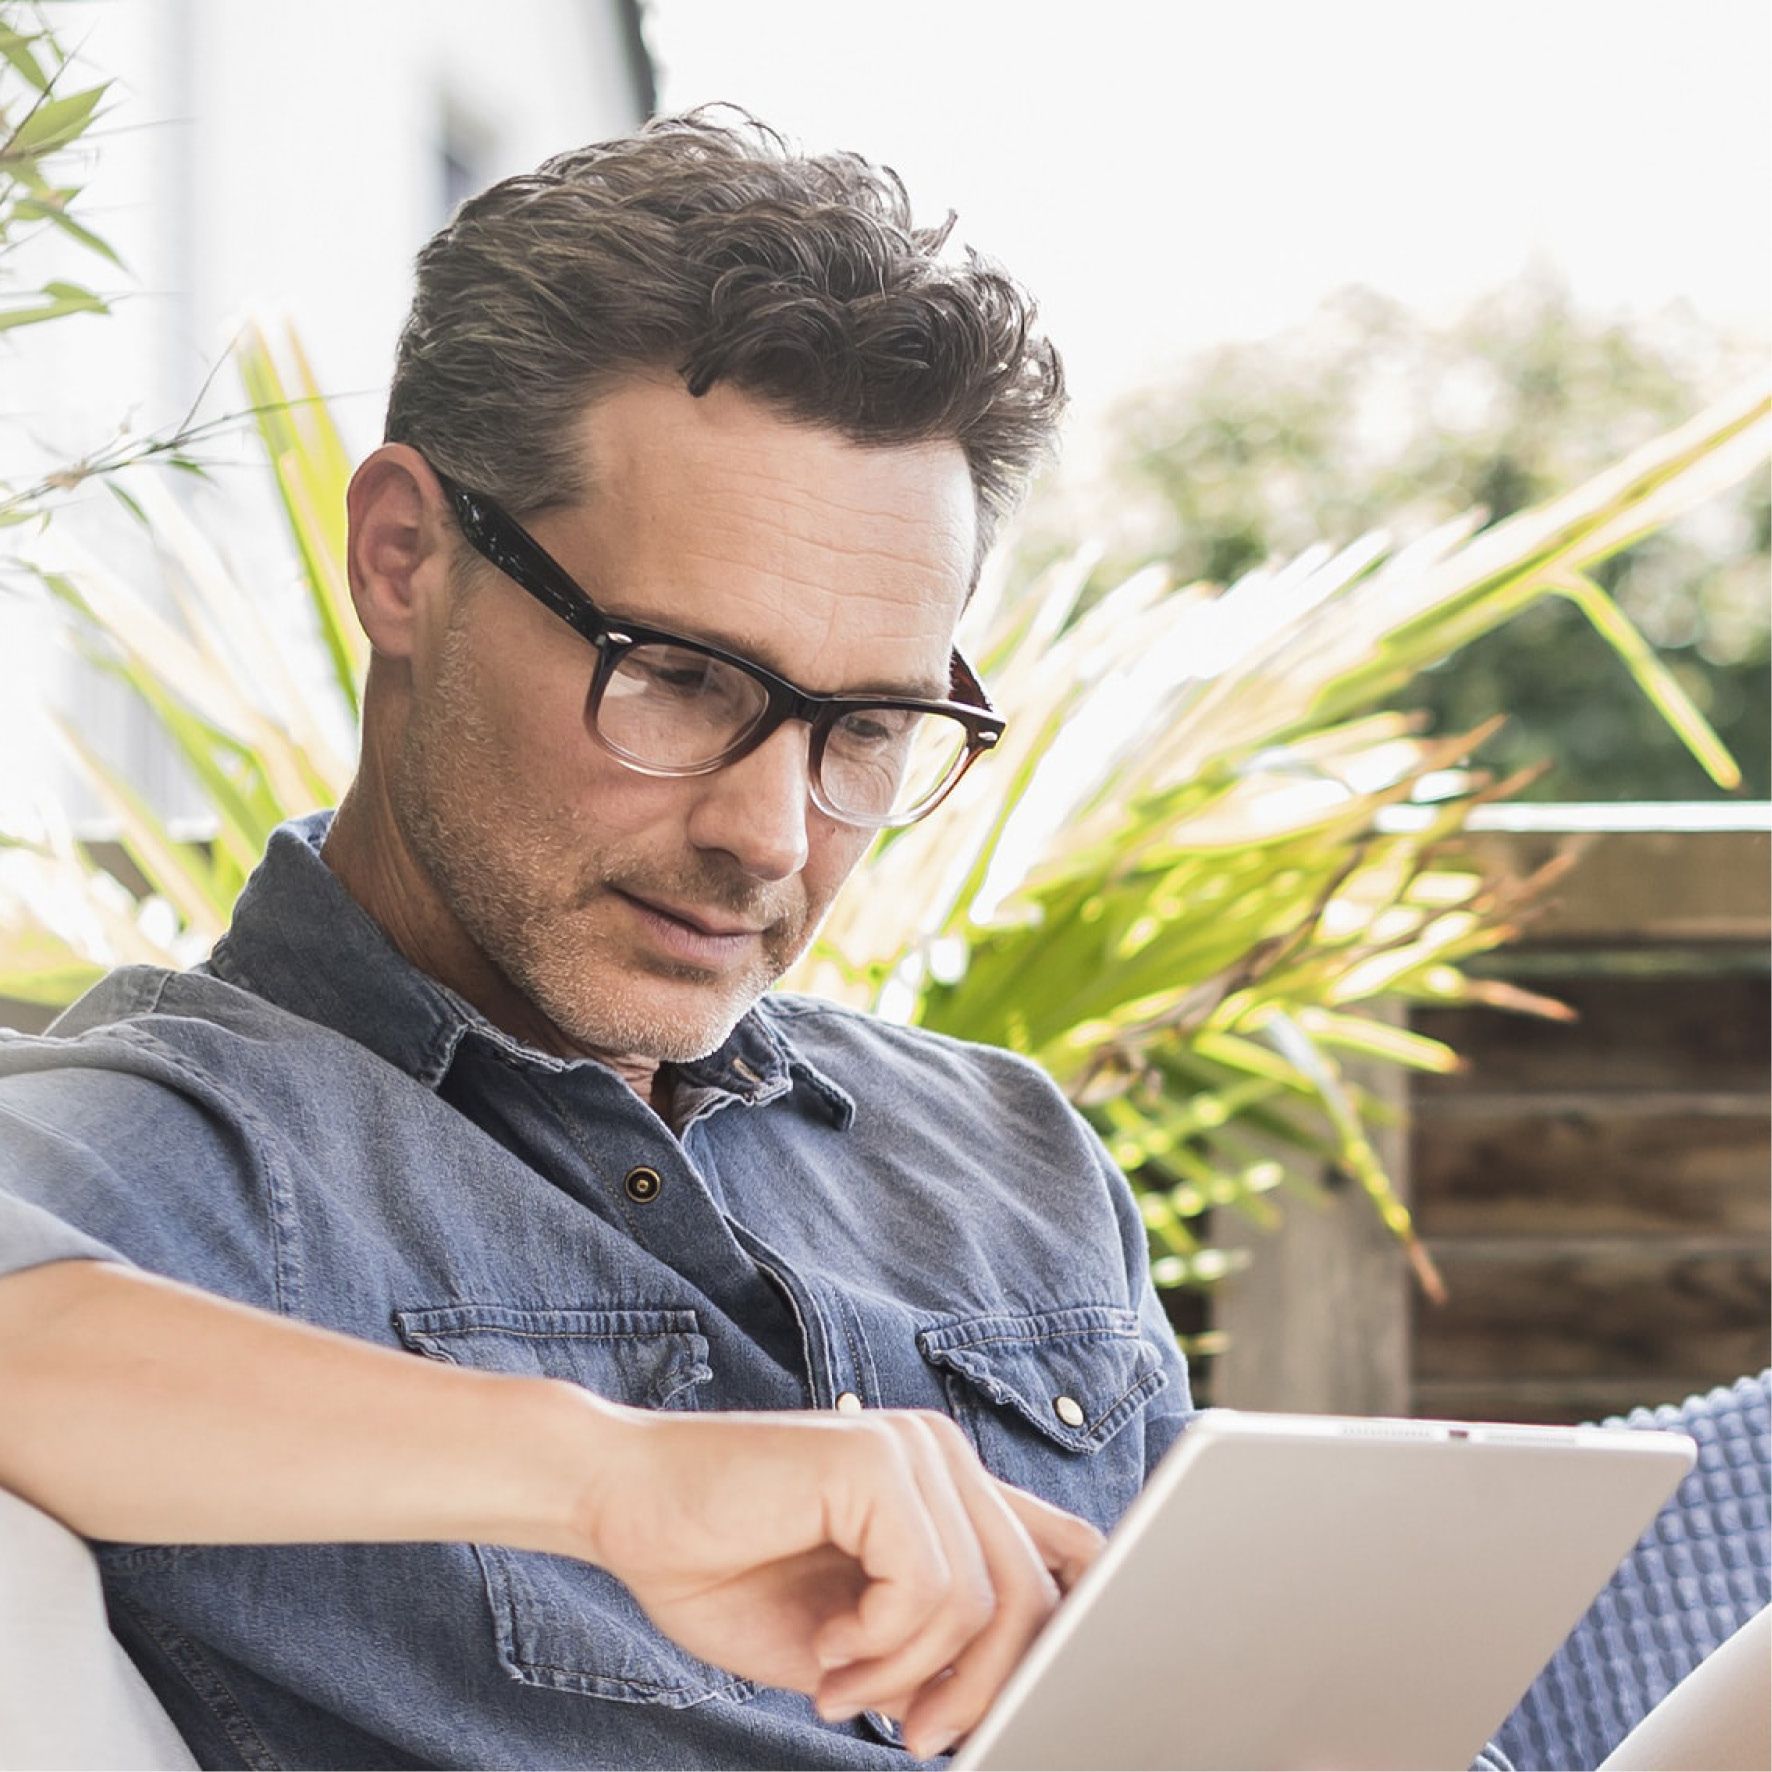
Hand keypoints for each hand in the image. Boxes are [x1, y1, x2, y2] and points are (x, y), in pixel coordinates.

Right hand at [566, 1402, 1103, 1757]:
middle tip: (913, 1736)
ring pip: (979, 1602)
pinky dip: (878, 1645)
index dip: (1072, 1632)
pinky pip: (926, 1587)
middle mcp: (941, 1455)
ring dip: (906, 1674)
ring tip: (838, 1683)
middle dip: (982, 1690)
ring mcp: (913, 1450)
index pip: (1067, 1549)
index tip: (1017, 1717)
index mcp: (943, 1488)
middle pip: (1032, 1594)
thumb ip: (925, 1650)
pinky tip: (825, 1649)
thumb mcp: (850, 1634)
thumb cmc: (722, 1566)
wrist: (625, 1506)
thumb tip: (998, 1706)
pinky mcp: (876, 1460)